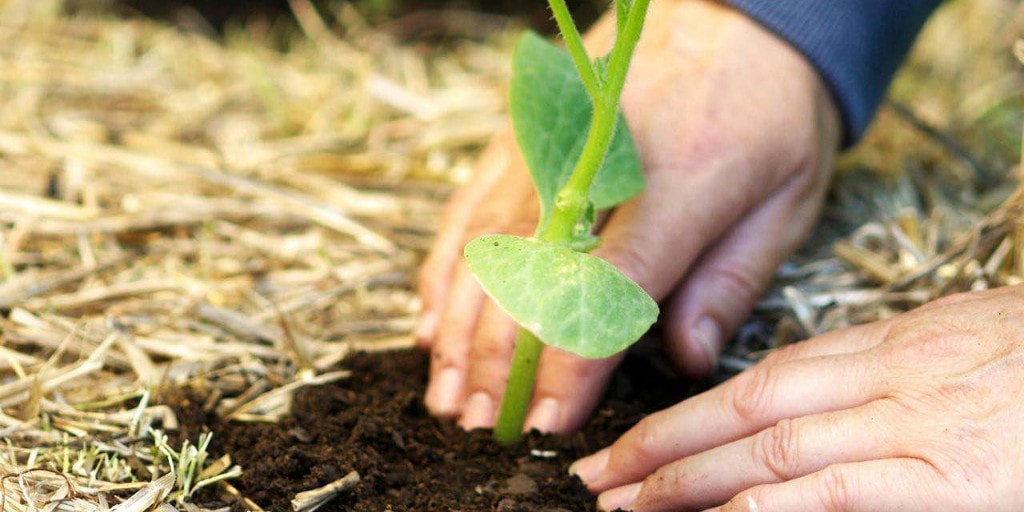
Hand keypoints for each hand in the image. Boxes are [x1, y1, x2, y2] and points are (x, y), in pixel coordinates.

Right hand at [417, 0, 841, 432]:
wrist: (742, 18)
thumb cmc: (771, 111)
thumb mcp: (787, 198)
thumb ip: (732, 281)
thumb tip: (687, 358)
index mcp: (683, 183)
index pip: (612, 287)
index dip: (574, 361)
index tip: (550, 417)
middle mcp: (599, 163)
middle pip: (530, 273)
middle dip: (501, 359)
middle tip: (483, 422)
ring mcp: (549, 144)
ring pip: (485, 245)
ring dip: (459, 324)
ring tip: (447, 389)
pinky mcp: (521, 135)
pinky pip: (470, 207)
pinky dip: (446, 266)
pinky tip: (432, 315)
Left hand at [571, 286, 1023, 510]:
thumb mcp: (965, 343)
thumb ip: (888, 372)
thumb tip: (809, 405)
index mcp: (894, 344)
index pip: (762, 380)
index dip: (686, 414)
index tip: (630, 443)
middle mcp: (893, 379)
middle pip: (750, 414)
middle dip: (664, 450)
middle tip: (597, 480)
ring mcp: (923, 427)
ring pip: (778, 453)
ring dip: (693, 483)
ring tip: (629, 507)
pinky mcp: (959, 480)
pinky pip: (842, 492)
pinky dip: (771, 507)